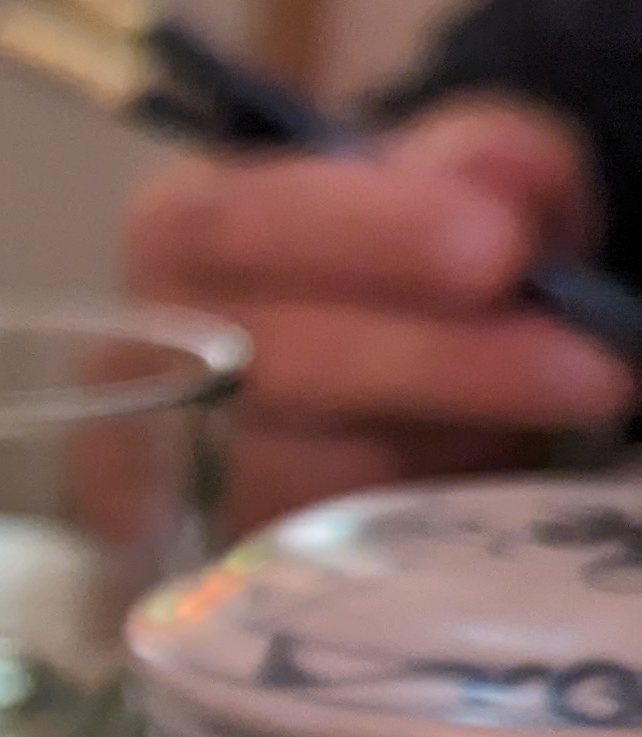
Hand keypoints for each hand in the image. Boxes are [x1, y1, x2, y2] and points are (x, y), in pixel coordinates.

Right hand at [122, 95, 633, 530]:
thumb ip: (482, 162)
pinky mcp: (217, 575)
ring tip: (574, 411)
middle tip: (587, 367)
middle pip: (266, 367)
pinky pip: (319, 565)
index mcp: (179, 237)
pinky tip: (497, 478)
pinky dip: (423, 523)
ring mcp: (172, 483)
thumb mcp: (451, 188)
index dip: (362, 235)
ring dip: (448, 450)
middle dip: (437, 364)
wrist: (366, 392)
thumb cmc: (392, 273)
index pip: (229, 225)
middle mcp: (148, 362)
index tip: (496, 247)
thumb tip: (498, 178)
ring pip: (300, 479)